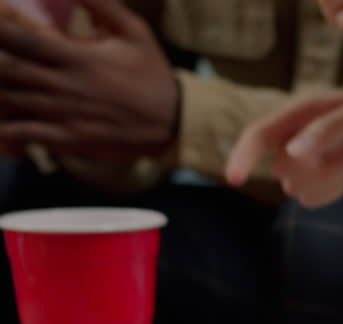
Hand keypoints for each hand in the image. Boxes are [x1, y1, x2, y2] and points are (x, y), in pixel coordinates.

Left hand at [0, 0, 178, 158]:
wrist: (174, 124)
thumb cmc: (152, 74)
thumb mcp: (135, 32)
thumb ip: (101, 5)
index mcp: (78, 59)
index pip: (23, 40)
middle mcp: (64, 87)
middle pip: (5, 70)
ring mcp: (62, 116)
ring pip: (7, 101)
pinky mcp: (65, 140)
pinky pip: (20, 134)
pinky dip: (2, 126)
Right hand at [227, 91, 342, 207]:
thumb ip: (330, 128)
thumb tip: (292, 149)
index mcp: (304, 107)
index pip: (263, 131)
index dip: (246, 154)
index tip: (235, 179)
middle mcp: (300, 131)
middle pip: (280, 165)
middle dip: (314, 172)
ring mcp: (309, 156)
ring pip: (292, 184)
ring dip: (325, 182)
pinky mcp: (322, 178)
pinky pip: (308, 197)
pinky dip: (329, 193)